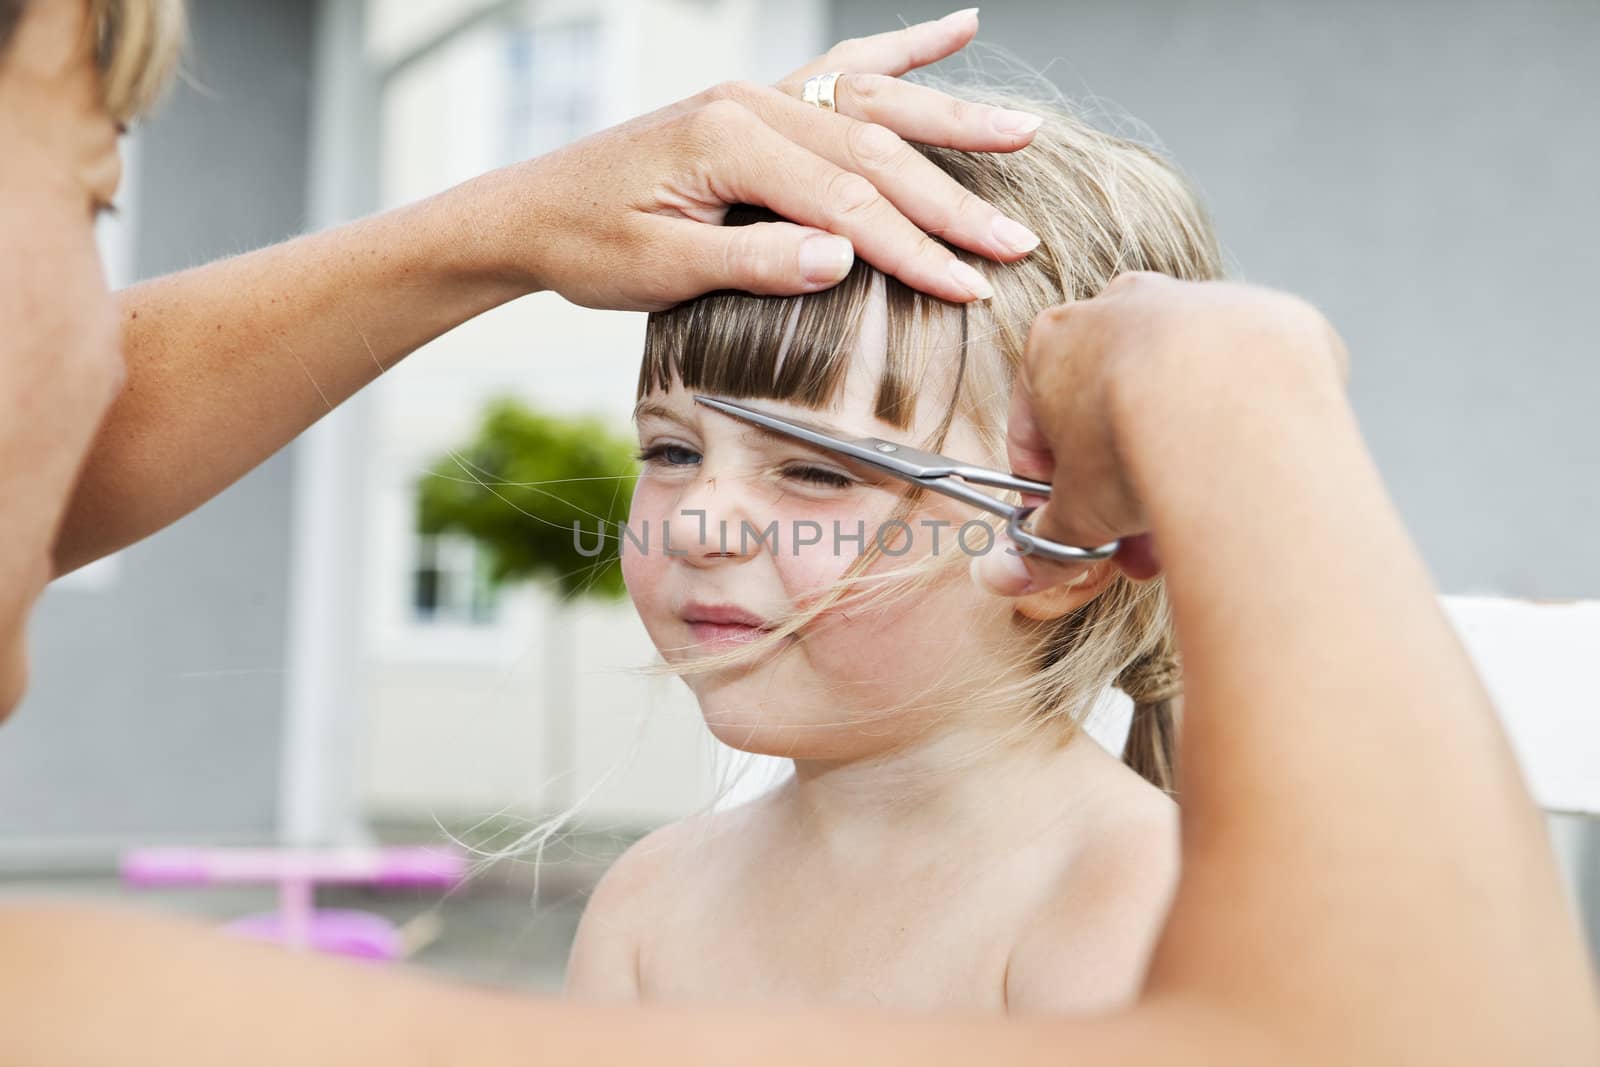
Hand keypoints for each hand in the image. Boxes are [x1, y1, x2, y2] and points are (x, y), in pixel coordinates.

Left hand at [483, 9, 1045, 310]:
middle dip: (951, 202)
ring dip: (951, 122)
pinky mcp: (758, 100)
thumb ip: (751, 262)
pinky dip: (904, 48)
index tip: (970, 288)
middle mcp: (751, 102)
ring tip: (1024, 133)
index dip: (913, 250)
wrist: (534, 210)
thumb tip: (842, 258)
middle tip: (1018, 242)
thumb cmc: (590, 246)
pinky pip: (842, 67)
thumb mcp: (660, 269)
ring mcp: (758, 93)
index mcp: (727, 141)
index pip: (844, 200)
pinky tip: (959, 29)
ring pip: (873, 104)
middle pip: (873, 150)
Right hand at [973, 273, 1348, 595]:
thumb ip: (1046, 540)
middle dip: (1121, 485)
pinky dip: (1233, 428)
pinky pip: (1237, 383)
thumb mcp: (1076, 512)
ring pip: (1175, 397)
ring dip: (1175, 459)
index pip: (1036, 426)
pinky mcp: (1258, 317)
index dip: (1051, 490)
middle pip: (1110, 409)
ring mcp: (1192, 304)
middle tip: (1137, 540)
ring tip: (1193, 520)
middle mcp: (1120, 308)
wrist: (1233, 402)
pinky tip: (1239, 476)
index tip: (1073, 525)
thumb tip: (1016, 571)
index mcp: (1053, 340)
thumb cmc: (1134, 439)